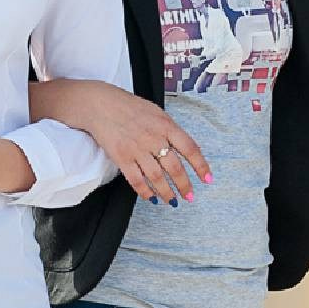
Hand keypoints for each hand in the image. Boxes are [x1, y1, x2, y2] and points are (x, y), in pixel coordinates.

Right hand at [33, 80, 209, 205]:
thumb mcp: (157, 112)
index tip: (207, 179)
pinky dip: (146, 192)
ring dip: (167, 193)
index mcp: (166, 125)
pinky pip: (137, 180)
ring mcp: (137, 149)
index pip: (190, 148)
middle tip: (190, 196)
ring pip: (157, 178)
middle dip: (185, 185)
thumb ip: (170, 130)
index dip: (201, 166)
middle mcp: (154, 138)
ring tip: (173, 201)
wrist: (101, 105)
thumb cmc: (130, 107)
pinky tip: (151, 197)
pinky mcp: (122, 157)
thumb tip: (184, 150)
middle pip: (175, 168)